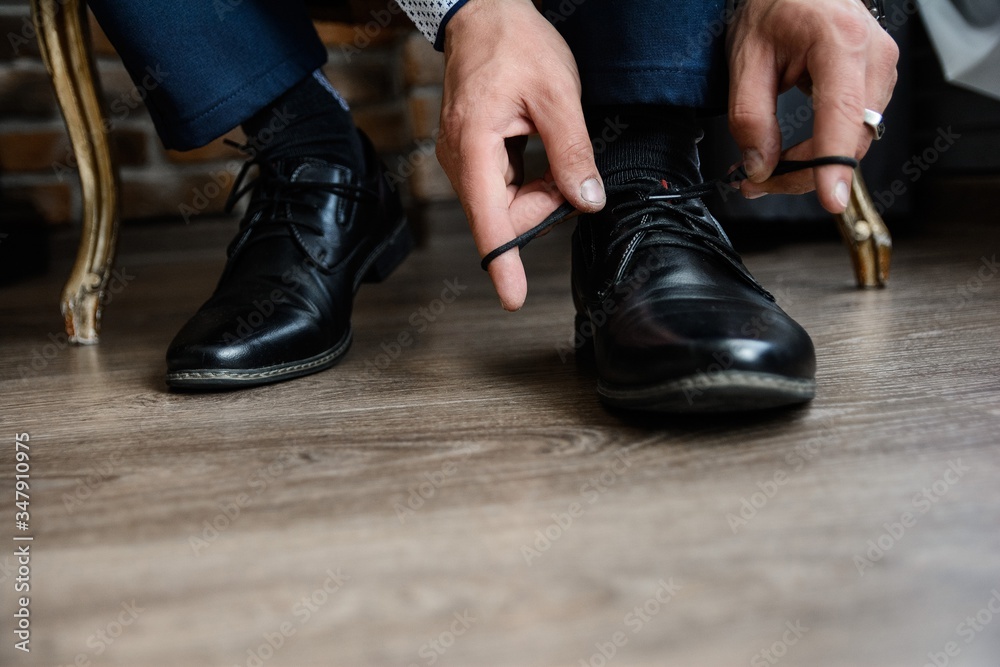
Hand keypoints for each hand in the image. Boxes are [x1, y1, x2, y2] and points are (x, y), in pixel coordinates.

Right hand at [438, 0, 604, 310]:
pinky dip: (527, 181)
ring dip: (536, 192)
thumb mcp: (557, 94)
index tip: (512, 297)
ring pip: (503, 204)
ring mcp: (462, 160)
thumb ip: (572, 151)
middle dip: (541, 205)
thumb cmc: (515, 45)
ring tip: (550, 145)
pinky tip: (538, 151)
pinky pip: (501, 188)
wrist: (484, 14)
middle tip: (566, 166)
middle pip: (501, 216)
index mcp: (474, 145)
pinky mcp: (471, 157)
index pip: (489, 218)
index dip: (503, 261)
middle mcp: (459, 159)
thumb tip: (587, 201)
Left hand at [726, 0, 898, 212]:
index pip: (842, 114)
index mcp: (840, 42)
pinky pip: (854, 129)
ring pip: (854, 140)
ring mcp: (883, 66)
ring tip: (767, 167)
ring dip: (811, 164)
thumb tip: (760, 166)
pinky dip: (823, 149)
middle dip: (803, 171)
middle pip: (850, 138)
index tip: (830, 199)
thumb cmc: (774, 6)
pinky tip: (793, 151)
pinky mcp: (878, 79)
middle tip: (754, 183)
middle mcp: (873, 55)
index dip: (834, 163)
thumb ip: (750, 117)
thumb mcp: (746, 58)